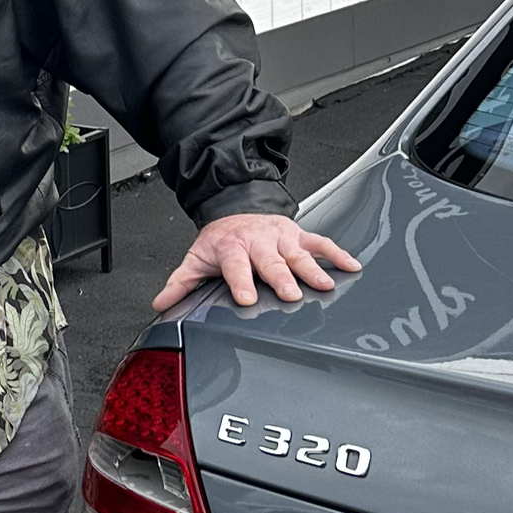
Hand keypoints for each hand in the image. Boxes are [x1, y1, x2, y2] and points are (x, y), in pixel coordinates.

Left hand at [152, 213, 361, 311]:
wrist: (235, 206)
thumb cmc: (220, 240)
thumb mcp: (197, 258)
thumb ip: (180, 283)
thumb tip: (161, 305)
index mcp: (231, 248)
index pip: (235, 266)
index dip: (241, 282)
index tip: (247, 298)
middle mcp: (257, 242)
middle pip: (270, 262)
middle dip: (280, 277)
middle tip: (291, 294)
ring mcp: (280, 238)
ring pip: (297, 253)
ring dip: (311, 269)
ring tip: (324, 285)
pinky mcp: (298, 235)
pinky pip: (320, 243)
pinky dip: (336, 253)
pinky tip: (351, 266)